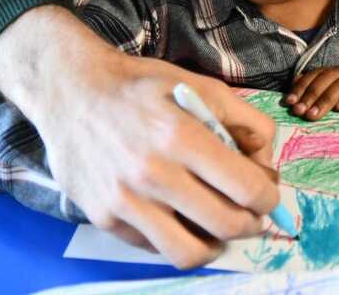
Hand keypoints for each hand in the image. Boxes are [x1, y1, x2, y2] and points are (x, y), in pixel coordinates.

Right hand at [0, 6, 280, 267]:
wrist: (70, 90)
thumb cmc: (140, 85)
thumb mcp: (199, 85)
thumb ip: (245, 119)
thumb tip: (267, 162)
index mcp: (182, 135)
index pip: (246, 188)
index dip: (268, 198)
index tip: (267, 195)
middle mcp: (153, 173)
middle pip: (225, 224)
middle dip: (251, 225)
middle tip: (251, 216)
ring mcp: (124, 200)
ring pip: (189, 253)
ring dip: (216, 246)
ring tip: (219, 231)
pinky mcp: (102, 217)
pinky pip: (153, 248)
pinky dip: (175, 240)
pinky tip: (180, 220)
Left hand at [283, 66, 338, 119]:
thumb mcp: (334, 108)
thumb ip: (317, 101)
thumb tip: (293, 99)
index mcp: (338, 75)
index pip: (316, 75)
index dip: (301, 87)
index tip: (289, 102)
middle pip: (327, 77)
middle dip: (311, 94)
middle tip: (300, 111)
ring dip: (326, 99)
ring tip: (314, 115)